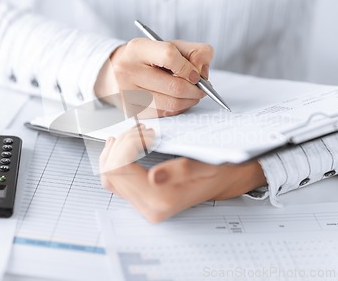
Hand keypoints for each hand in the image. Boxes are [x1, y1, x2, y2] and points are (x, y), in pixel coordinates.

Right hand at [94, 38, 212, 117]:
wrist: (117, 73)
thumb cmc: (150, 59)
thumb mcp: (171, 46)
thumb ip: (195, 52)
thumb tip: (202, 73)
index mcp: (137, 49)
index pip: (169, 56)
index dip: (189, 67)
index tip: (197, 75)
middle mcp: (128, 71)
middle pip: (174, 86)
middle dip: (196, 90)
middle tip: (203, 89)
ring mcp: (127, 93)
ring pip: (172, 104)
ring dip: (190, 101)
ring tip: (193, 94)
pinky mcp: (131, 111)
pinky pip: (164, 114)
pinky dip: (178, 108)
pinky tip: (178, 100)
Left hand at [99, 125, 266, 222]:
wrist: (228, 179)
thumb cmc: (218, 170)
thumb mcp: (205, 166)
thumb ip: (180, 172)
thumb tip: (155, 177)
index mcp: (160, 199)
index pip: (120, 170)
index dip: (126, 144)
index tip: (145, 131)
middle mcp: (148, 206)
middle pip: (110, 173)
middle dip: (121, 145)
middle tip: (140, 130)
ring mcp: (143, 204)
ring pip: (109, 177)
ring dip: (117, 151)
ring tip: (134, 134)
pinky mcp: (142, 198)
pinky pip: (116, 180)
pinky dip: (117, 159)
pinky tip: (125, 145)